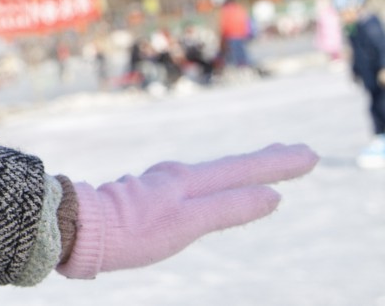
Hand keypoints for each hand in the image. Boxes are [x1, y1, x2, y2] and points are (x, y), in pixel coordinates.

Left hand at [56, 143, 317, 278]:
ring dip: (237, 171)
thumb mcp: (187, 223)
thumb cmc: (131, 231)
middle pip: (230, 167)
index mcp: (189, 181)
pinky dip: (210, 185)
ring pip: (209, 176)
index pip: (245, 169)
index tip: (310, 154)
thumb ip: (228, 209)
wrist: (73, 227)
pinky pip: (190, 188)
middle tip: (295, 152)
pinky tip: (205, 191)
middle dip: (264, 161)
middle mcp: (175, 178)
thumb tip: (272, 196)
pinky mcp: (143, 200)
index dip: (278, 164)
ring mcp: (158, 187)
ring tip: (256, 171)